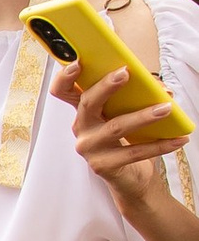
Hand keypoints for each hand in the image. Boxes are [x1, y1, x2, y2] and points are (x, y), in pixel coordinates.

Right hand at [64, 60, 182, 196]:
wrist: (131, 176)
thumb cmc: (127, 141)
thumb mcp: (127, 113)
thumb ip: (137, 96)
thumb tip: (160, 88)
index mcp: (84, 110)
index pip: (63, 90)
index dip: (65, 77)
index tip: (77, 63)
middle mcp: (81, 127)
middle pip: (87, 103)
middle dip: (105, 86)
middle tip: (125, 74)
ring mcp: (89, 148)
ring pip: (115, 127)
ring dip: (143, 115)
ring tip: (166, 108)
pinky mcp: (103, 166)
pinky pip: (133, 152)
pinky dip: (159, 145)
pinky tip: (176, 139)